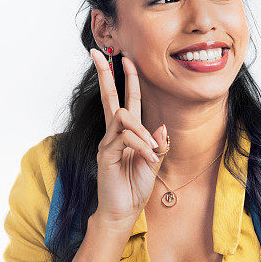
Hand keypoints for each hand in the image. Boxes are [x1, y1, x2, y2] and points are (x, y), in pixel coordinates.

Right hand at [90, 48, 168, 230]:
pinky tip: (147, 156)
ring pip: (123, 117)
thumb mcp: (154, 163)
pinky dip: (139, 144)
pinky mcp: (104, 154)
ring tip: (152, 151)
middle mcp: (113, 134)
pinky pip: (123, 137)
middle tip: (98, 51)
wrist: (123, 210)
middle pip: (108, 97)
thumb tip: (162, 127)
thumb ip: (158, 145)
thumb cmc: (135, 187)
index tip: (125, 58)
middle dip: (105, 73)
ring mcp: (107, 142)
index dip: (127, 80)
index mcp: (126, 133)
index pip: (125, 100)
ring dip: (142, 131)